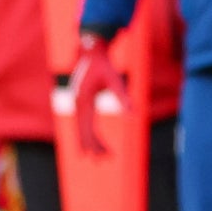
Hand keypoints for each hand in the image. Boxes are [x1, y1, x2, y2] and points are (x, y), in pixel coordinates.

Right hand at [69, 32, 130, 155]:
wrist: (91, 50)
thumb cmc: (104, 65)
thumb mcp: (116, 80)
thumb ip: (124, 97)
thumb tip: (135, 114)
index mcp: (83, 100)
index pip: (88, 128)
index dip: (96, 142)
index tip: (105, 155)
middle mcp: (77, 102)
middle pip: (82, 129)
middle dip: (92, 145)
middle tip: (101, 160)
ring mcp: (76, 101)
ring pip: (81, 126)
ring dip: (89, 140)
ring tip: (96, 155)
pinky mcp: (79, 99)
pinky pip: (82, 120)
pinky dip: (86, 131)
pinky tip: (92, 138)